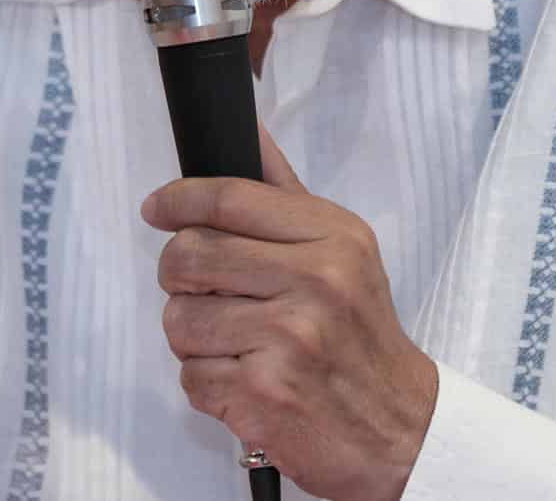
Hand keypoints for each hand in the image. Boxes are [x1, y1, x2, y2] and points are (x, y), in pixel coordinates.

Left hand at [143, 126, 437, 500]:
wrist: (398, 427)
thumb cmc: (359, 335)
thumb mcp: (343, 251)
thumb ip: (285, 194)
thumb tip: (247, 128)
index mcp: (334, 237)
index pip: (230, 199)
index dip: (178, 200)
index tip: (157, 208)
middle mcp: (316, 282)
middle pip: (189, 255)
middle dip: (180, 277)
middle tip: (201, 290)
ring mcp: (289, 339)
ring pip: (179, 319)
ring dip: (192, 336)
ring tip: (233, 342)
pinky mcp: (263, 394)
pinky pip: (189, 376)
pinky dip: (206, 382)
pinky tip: (243, 379)